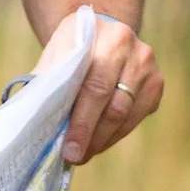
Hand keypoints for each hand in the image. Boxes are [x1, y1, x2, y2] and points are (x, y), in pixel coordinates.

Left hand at [50, 11, 162, 165]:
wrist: (101, 32)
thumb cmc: (71, 50)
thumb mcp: (56, 55)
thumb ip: (47, 83)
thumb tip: (33, 124)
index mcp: (100, 34)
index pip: (92, 86)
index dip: (80, 122)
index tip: (67, 149)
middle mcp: (130, 46)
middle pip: (112, 104)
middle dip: (91, 136)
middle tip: (74, 158)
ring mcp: (147, 65)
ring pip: (125, 115)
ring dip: (102, 139)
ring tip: (82, 153)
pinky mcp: (156, 83)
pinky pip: (135, 118)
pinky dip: (115, 134)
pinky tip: (98, 142)